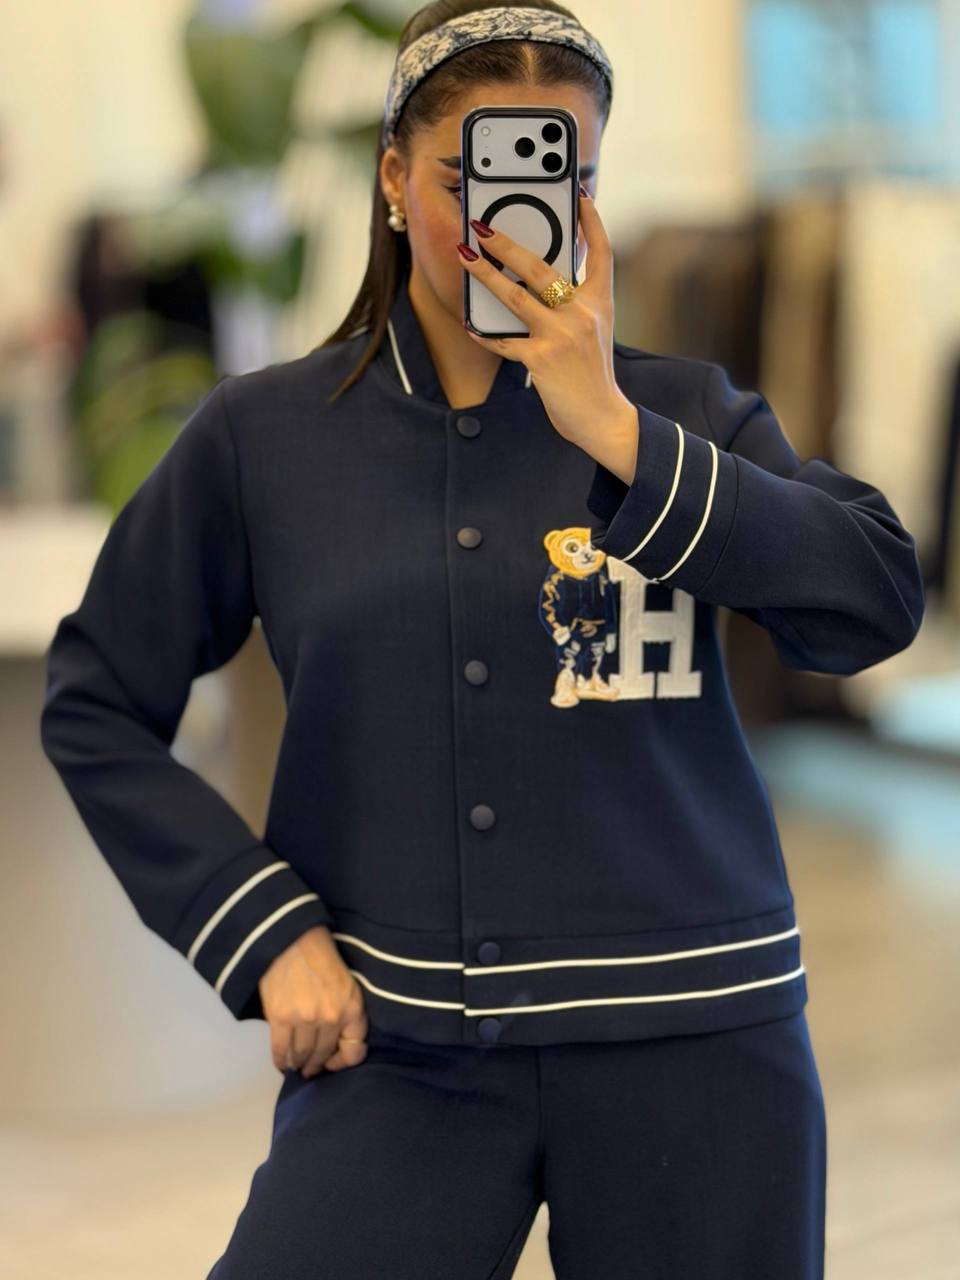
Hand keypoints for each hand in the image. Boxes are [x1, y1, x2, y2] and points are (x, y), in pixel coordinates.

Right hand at [258, 925, 368, 1077]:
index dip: (343, 1062)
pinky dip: (281, 1060)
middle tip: (310, 1069)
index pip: (354, 1051)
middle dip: (317, 1065)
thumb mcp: (347, 984)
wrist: (292, 938)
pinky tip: (282, 1063)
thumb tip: (336, 1040)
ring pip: (302, 1055)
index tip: (332, 1062)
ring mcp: (305, 1020)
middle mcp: (332, 1018)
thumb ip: (346, 1011)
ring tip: (296, 1065)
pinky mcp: (281, 1018)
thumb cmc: (322, 956)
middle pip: (324, 1054)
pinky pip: (281, 1049)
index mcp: (353, 1007)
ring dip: (298, 1064)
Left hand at [457, 187, 636, 448]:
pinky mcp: (541, 360)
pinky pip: (505, 341)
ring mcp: (561, 336)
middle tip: (483, 227)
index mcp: (599, 304)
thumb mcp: (595, 332)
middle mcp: (582, 314)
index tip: (580, 196)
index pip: (601, 253)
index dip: (592, 222)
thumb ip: (574, 306)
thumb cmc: (593, 374)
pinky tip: (469, 324)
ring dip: (485, 275)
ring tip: (464, 256)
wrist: (602, 417)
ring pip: (515, 296)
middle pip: (541, 268)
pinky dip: (484, 333)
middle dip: (507, 243)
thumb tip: (538, 282)